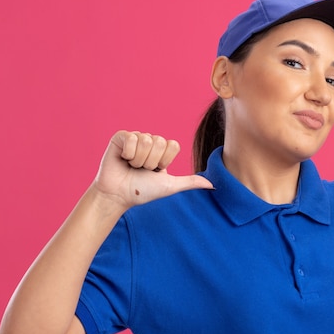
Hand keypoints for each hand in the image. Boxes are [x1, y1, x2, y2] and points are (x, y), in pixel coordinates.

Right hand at [93, 130, 213, 207]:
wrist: (119, 196)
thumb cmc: (143, 191)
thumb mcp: (170, 186)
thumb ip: (190, 182)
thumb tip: (213, 185)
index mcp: (162, 150)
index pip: (173, 145)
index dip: (165, 161)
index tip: (156, 171)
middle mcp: (149, 141)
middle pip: (160, 142)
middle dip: (151, 162)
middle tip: (141, 170)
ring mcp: (135, 138)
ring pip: (146, 140)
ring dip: (139, 160)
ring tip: (131, 166)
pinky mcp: (120, 137)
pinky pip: (132, 138)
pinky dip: (128, 154)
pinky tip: (123, 160)